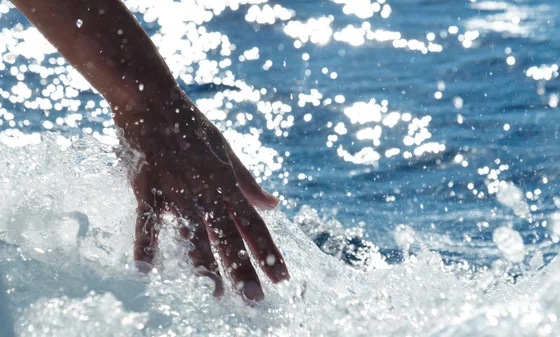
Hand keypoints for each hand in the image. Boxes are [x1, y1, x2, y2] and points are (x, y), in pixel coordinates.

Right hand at [122, 94, 288, 301]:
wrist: (152, 97)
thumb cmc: (191, 126)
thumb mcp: (227, 151)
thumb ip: (249, 182)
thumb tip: (274, 204)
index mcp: (227, 182)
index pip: (254, 224)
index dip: (269, 252)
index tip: (282, 278)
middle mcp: (206, 189)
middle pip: (229, 235)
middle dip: (244, 268)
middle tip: (256, 300)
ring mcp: (177, 188)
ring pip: (194, 232)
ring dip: (204, 265)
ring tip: (216, 294)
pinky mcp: (147, 184)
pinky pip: (146, 219)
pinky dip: (146, 243)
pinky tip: (146, 269)